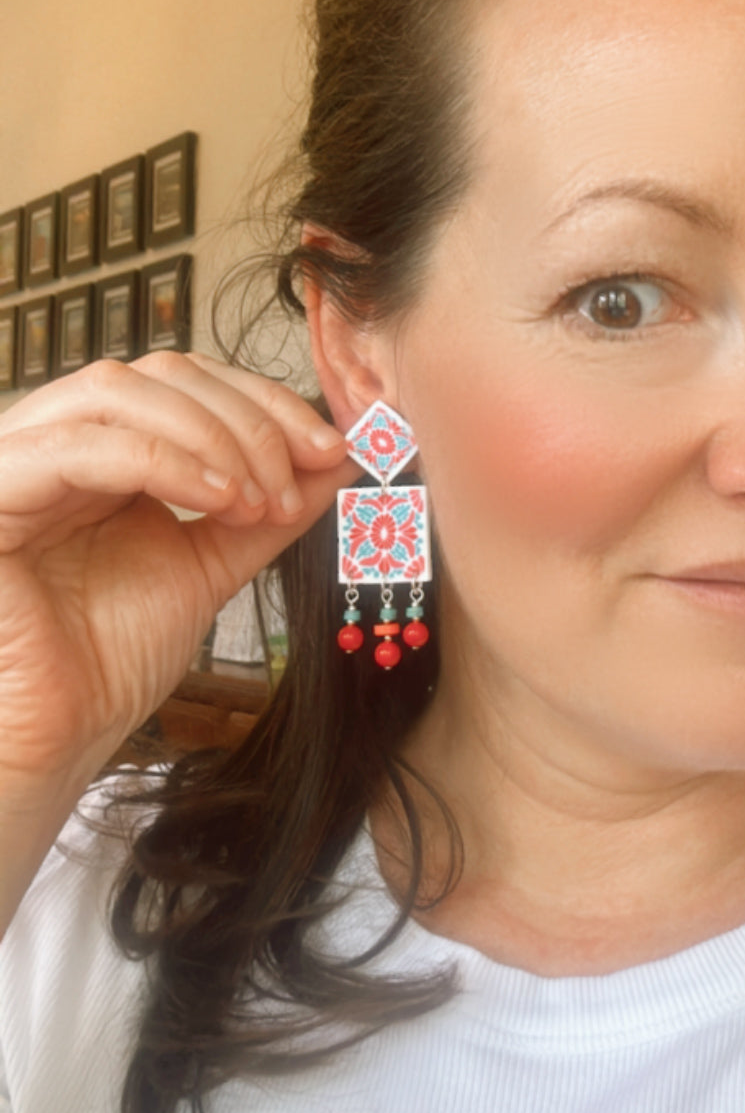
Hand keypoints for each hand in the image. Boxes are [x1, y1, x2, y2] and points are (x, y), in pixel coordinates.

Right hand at [0, 351, 354, 785]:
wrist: (57, 739)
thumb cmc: (113, 658)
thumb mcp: (214, 562)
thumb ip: (272, 506)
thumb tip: (342, 456)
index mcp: (104, 448)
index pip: (188, 381)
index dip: (265, 402)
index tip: (333, 448)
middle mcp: (54, 440)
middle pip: (159, 373)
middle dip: (248, 417)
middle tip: (302, 473)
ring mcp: (13, 461)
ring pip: (116, 392)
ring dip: (211, 435)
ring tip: (259, 499)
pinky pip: (75, 449)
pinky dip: (161, 461)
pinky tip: (220, 500)